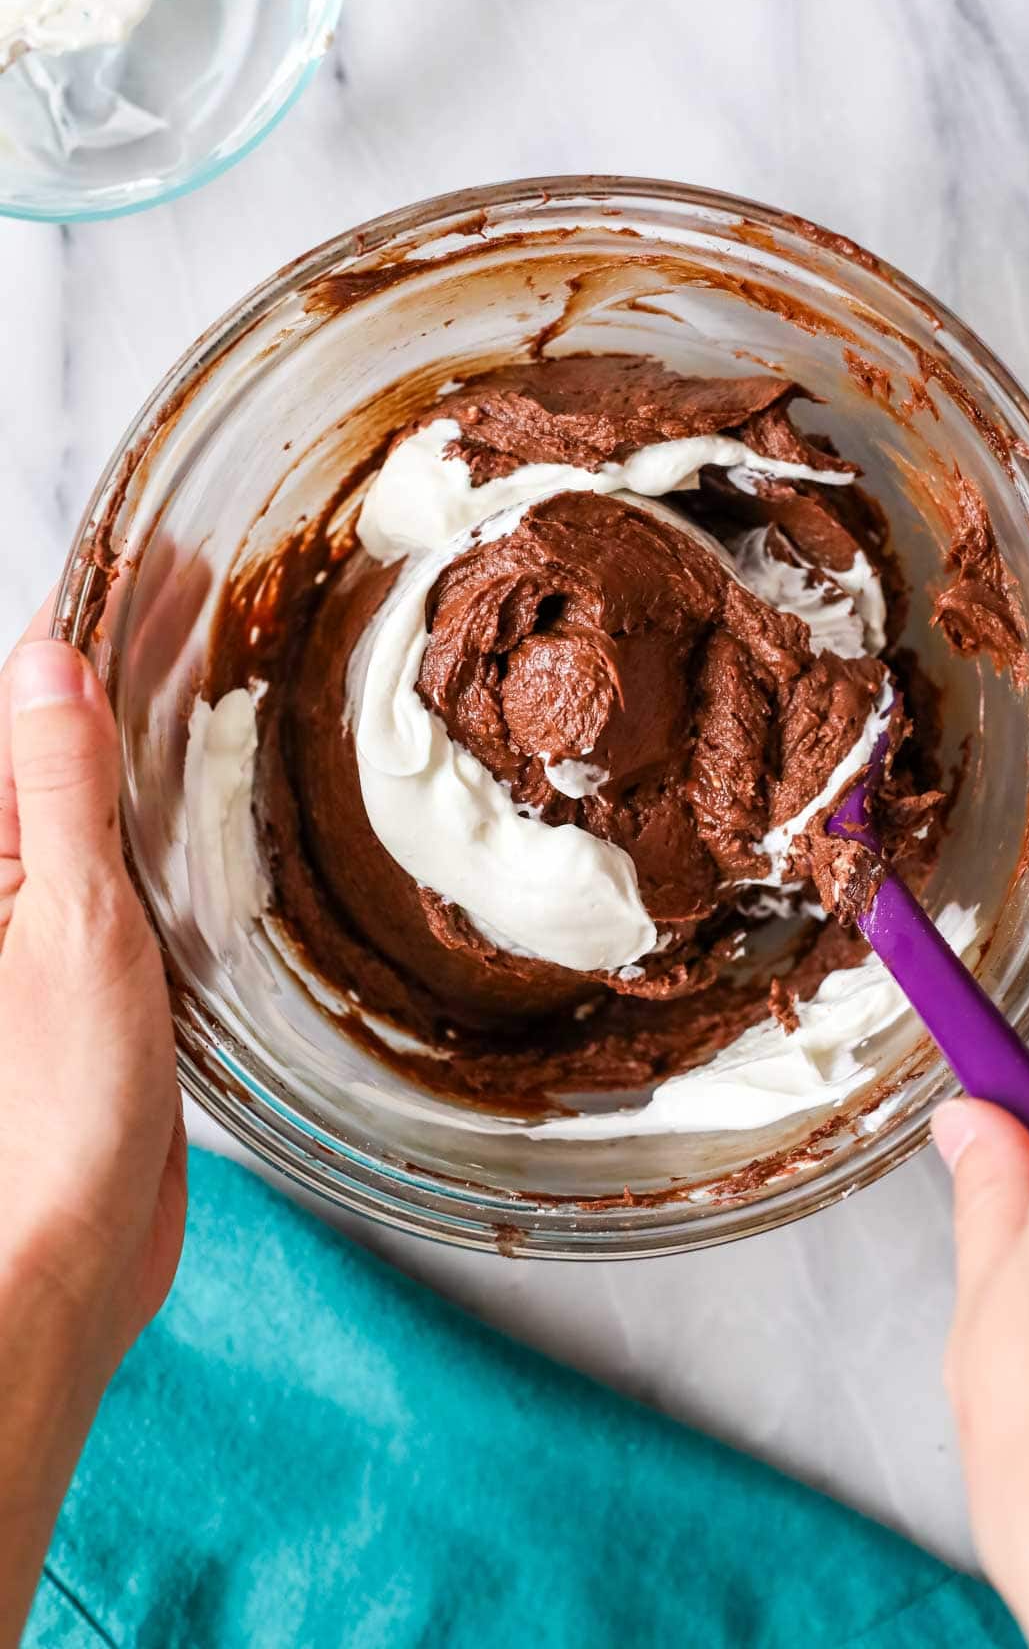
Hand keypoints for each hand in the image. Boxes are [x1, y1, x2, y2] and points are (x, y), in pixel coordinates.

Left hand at [0, 606, 184, 1643]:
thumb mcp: (69, 926)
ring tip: (220, 669)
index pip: (29, 706)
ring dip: (152, 733)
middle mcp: (8, 878)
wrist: (66, 1251)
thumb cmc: (54, 1109)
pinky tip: (213, 798)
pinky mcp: (95, 972)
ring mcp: (50, 924)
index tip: (165, 564)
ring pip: (100, 799)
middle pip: (64, 739)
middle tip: (214, 594)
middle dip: (131, 663)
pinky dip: (169, 817)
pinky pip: (128, 867)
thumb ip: (57, 795)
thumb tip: (50, 666)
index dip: (95, 624)